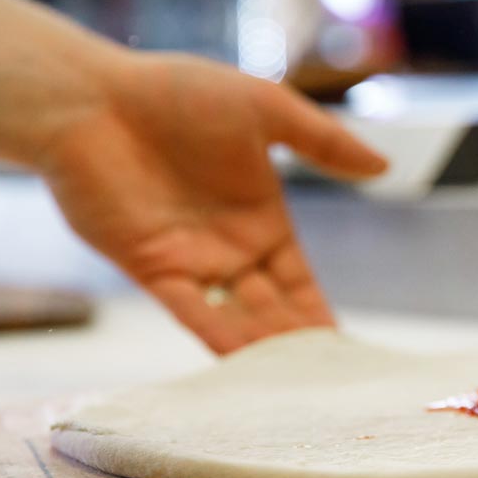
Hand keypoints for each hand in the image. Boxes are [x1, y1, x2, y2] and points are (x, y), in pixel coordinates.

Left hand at [39, 52, 387, 352]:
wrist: (93, 98)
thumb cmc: (177, 93)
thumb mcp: (265, 108)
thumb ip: (323, 141)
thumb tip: (384, 167)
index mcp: (261, 218)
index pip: (298, 280)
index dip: (318, 313)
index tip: (344, 351)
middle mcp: (228, 248)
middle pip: (271, 309)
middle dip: (296, 345)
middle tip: (328, 384)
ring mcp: (189, 261)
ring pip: (236, 317)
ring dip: (263, 348)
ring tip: (295, 384)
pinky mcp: (149, 268)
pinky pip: (192, 311)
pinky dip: (219, 336)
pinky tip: (244, 363)